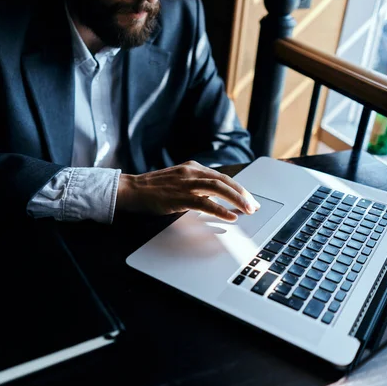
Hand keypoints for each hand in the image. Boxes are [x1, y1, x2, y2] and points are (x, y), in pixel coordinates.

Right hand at [116, 161, 260, 221]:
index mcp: (193, 168)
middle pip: (224, 181)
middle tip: (254, 206)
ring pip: (218, 188)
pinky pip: (204, 203)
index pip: (223, 177)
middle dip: (242, 194)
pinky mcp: (178, 196)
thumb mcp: (179, 183)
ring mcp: (185, 183)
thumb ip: (197, 188)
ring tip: (248, 210)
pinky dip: (220, 210)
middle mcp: (192, 172)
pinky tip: (230, 217)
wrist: (132, 190)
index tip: (250, 200)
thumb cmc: (154, 189)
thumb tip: (217, 199)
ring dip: (236, 199)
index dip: (239, 189)